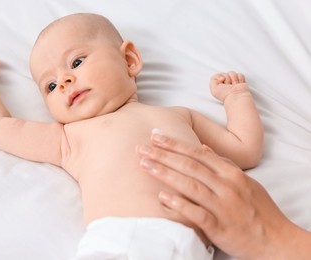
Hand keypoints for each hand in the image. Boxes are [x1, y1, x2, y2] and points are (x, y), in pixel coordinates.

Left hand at [136, 130, 305, 259]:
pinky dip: (179, 204)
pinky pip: (197, 213)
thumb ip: (223, 164)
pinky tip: (162, 196)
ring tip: (145, 166)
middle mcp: (227, 187)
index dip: (175, 144)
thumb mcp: (245, 181)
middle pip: (190, 166)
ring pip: (190, 185)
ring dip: (165, 174)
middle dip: (163, 155)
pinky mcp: (220, 227)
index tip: (155, 136)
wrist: (276, 240)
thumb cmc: (258, 209)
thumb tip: (202, 147)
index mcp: (232, 174)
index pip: (198, 153)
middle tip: (141, 147)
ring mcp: (223, 207)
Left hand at [209, 71, 249, 101]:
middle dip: (227, 79)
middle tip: (229, 86)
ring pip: (232, 73)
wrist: (236, 96)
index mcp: (219, 85)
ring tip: (234, 86)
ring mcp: (233, 82)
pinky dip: (239, 79)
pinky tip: (238, 84)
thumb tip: (223, 76)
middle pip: (225, 74)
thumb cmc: (225, 95)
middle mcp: (226, 84)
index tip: (222, 85)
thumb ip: (213, 79)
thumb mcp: (214, 88)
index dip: (220, 78)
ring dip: (233, 79)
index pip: (219, 75)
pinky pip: (239, 74)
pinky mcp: (240, 81)